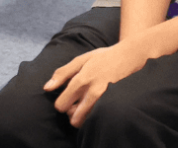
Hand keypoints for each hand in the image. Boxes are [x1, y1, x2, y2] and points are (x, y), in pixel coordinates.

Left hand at [43, 38, 158, 127]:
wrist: (130, 56)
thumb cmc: (103, 58)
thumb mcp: (80, 60)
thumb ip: (62, 73)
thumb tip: (46, 88)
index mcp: (81, 80)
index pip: (61, 105)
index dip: (61, 104)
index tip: (66, 98)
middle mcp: (93, 91)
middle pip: (73, 117)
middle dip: (72, 113)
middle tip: (76, 104)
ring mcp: (105, 99)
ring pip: (87, 120)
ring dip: (83, 116)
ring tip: (86, 105)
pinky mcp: (115, 103)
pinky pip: (99, 116)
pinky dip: (95, 114)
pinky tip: (97, 105)